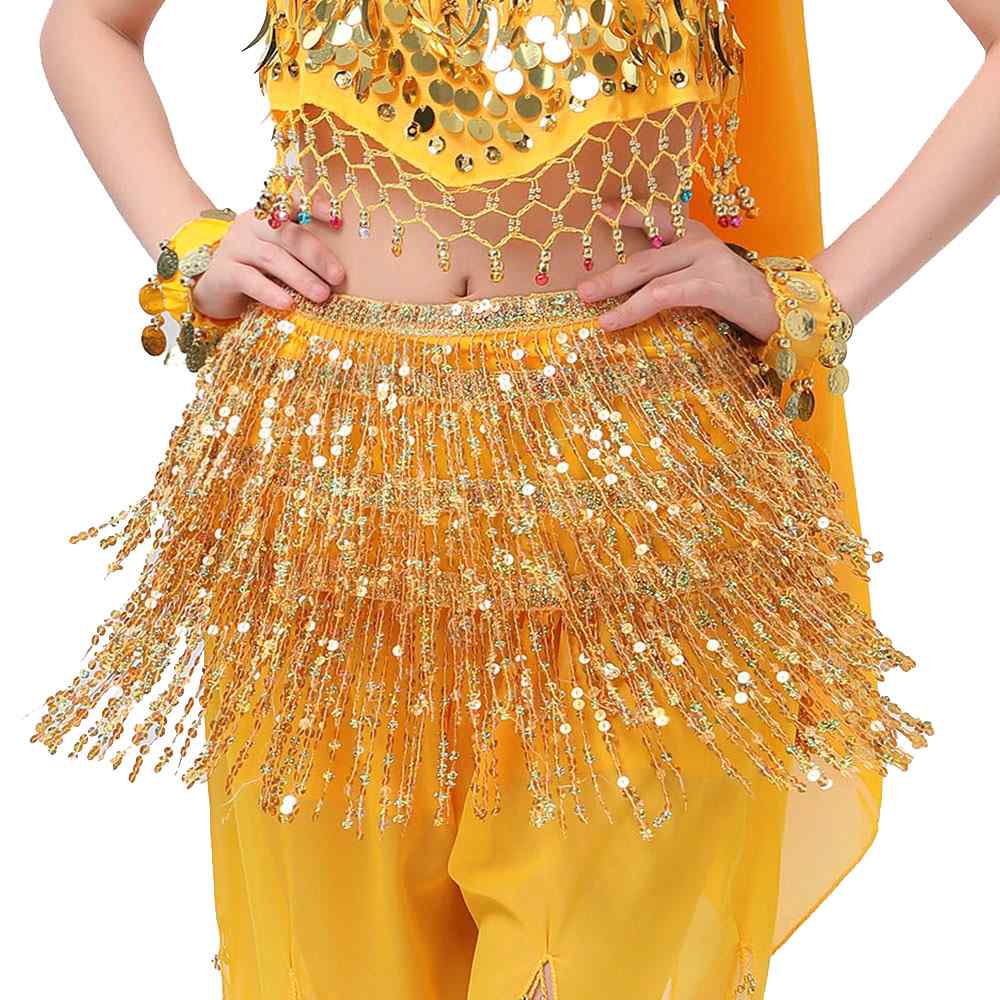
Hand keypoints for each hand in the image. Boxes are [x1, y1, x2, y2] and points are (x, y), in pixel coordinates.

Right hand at [192, 209, 345, 319]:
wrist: (215, 288)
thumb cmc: (257, 271)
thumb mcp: (280, 257)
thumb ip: (301, 253)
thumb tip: (341, 271)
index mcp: (268, 216)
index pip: (292, 203)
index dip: (314, 207)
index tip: (338, 219)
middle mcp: (250, 225)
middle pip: (287, 234)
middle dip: (316, 256)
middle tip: (338, 277)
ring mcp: (234, 247)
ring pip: (271, 257)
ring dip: (300, 277)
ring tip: (322, 295)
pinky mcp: (222, 272)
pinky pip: (248, 280)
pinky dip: (270, 291)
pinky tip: (287, 303)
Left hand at [577, 202, 777, 341]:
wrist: (787, 311)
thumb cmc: (742, 300)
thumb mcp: (706, 279)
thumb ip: (676, 275)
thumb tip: (635, 288)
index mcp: (697, 235)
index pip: (658, 216)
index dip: (629, 212)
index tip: (602, 209)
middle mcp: (700, 240)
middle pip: (644, 252)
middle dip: (609, 269)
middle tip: (580, 285)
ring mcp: (706, 259)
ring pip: (648, 274)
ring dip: (613, 289)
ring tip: (588, 302)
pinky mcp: (710, 284)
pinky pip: (661, 295)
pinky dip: (633, 309)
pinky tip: (613, 320)